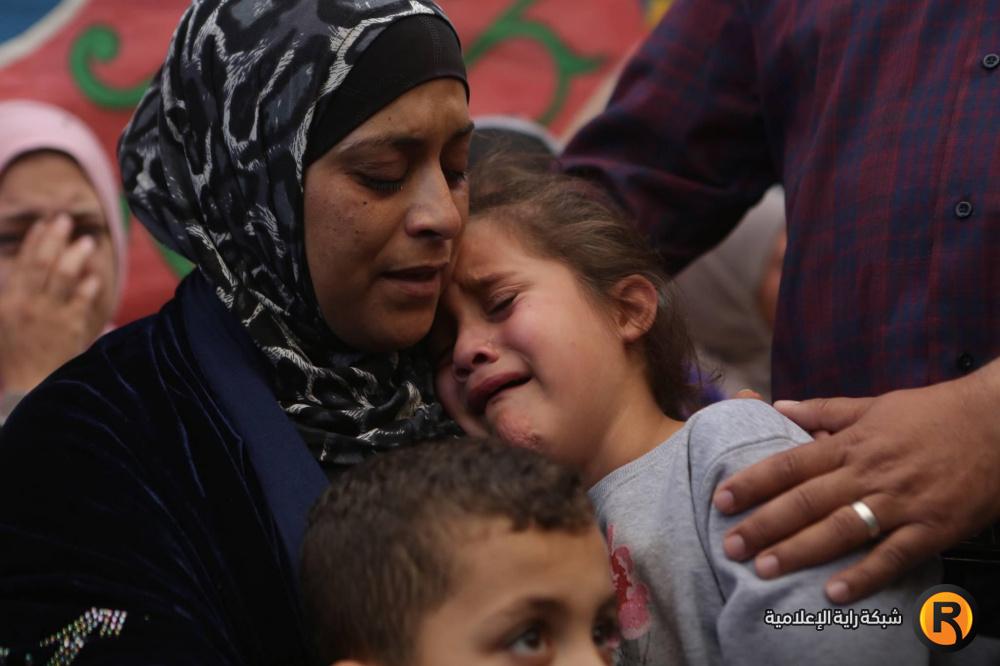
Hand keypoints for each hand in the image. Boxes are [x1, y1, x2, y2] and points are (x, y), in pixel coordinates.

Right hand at [0, 216, 101, 392]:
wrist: (28, 389)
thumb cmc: (15, 357)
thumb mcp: (3, 324)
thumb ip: (12, 295)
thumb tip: (13, 271)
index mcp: (7, 301)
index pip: (21, 263)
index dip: (33, 241)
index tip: (43, 223)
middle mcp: (25, 305)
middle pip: (41, 263)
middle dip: (52, 238)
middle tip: (64, 219)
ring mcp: (48, 316)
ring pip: (62, 276)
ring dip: (74, 255)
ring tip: (87, 242)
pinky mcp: (69, 329)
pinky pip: (80, 302)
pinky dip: (87, 288)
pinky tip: (94, 278)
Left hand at [711, 367, 999, 603]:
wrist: (998, 423)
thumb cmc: (932, 413)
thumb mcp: (873, 404)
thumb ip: (823, 410)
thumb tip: (777, 406)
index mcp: (852, 444)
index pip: (791, 463)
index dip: (753, 482)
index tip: (721, 499)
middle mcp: (869, 473)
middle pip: (806, 500)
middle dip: (764, 524)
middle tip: (729, 545)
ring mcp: (900, 502)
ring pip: (841, 529)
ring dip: (800, 550)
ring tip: (764, 568)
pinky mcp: (932, 527)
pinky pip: (893, 556)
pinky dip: (864, 575)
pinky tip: (835, 593)